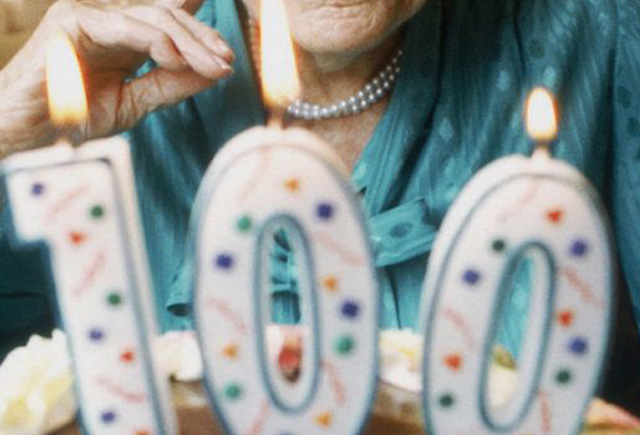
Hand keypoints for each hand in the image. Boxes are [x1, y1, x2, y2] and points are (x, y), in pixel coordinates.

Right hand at [0, 0, 233, 153]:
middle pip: (168, 16)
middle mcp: (109, 23)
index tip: (228, 52)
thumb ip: (170, 85)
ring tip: (214, 65)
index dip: (199, 28)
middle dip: (203, 38)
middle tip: (227, 62)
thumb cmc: (72, 119)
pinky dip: (158, 42)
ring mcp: (90, 17)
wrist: (28, 135)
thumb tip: (212, 72)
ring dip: (190, 42)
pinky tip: (178, 61)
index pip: (168, 21)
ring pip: (154, 17)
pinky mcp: (73, 21)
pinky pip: (126, 27)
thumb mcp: (135, 103)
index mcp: (124, 40)